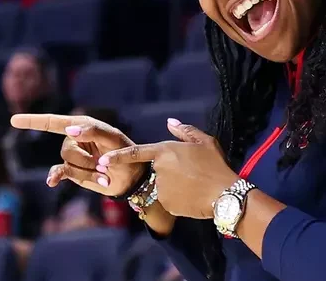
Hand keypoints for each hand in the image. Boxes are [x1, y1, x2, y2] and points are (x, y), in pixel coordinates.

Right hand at [10, 114, 145, 196]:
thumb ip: (93, 131)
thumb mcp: (114, 139)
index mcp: (84, 126)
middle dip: (86, 159)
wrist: (132, 177)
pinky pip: (59, 173)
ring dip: (86, 170)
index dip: (34, 121)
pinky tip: (53, 182)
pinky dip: (57, 176)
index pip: (54, 122)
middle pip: (66, 149)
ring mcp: (74, 156)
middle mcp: (75, 139)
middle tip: (105, 163)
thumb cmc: (127, 153)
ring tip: (104, 172)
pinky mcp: (73, 172)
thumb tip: (69, 129)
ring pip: (67, 163)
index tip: (14, 120)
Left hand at [98, 119, 238, 218]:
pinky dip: (178, 198)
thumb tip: (170, 121)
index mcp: (165, 151)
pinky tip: (193, 196)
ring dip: (175, 185)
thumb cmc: (215, 164)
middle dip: (170, 172)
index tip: (102, 161)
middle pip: (157, 170)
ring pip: (163, 186)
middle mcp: (159, 169)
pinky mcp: (166, 204)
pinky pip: (169, 200)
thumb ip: (185, 131)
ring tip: (195, 185)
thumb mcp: (205, 142)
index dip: (117, 157)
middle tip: (192, 174)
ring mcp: (161, 188)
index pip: (135, 153)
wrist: (223, 193)